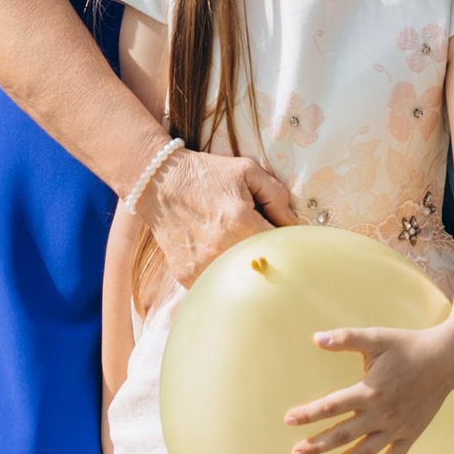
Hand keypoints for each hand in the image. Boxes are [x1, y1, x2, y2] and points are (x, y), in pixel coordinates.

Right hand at [140, 147, 294, 292]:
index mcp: (241, 225)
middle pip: (260, 264)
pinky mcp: (187, 276)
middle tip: (255, 234)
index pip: (280, 245)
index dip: (283, 239)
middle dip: (264, 252)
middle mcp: (222, 250)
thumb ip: (277, 195)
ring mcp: (202, 267)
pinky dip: (221, 272)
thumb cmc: (206, 174)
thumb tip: (294, 224)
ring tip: (233, 242)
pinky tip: (216, 251)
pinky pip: (215, 282)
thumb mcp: (247, 171)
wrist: (159, 183)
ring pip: (238, 277)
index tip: (279, 231)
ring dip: (242, 266)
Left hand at [285, 323, 453, 453]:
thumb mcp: (377, 337)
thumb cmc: (409, 346)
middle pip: (343, 434)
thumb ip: (346, 338)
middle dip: (317, 445)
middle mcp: (381, 414)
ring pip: (364, 451)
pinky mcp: (411, 433)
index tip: (288, 420)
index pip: (331, 406)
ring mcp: (397, 427)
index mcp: (370, 390)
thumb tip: (316, 338)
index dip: (308, 414)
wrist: (446, 359)